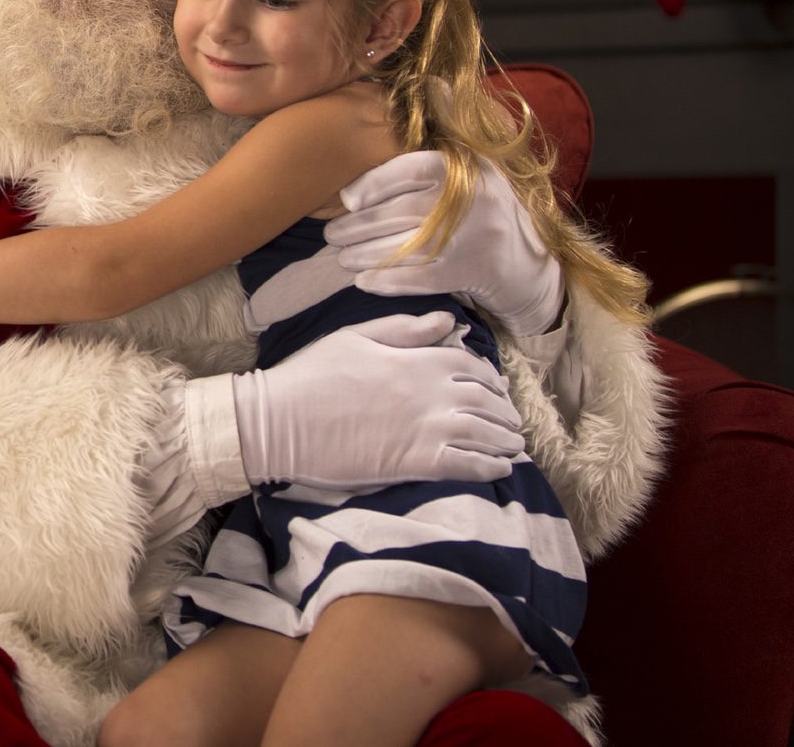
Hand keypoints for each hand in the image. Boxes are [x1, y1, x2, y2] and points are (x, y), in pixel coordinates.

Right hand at [232, 311, 524, 489]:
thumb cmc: (312, 373)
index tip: (495, 388)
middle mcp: (430, 393)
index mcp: (416, 360)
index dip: (489, 377)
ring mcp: (426, 429)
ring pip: (483, 434)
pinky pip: (467, 466)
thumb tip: (449, 321)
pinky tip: (500, 470)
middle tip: (511, 421)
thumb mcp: (356, 336)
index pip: (470, 365)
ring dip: (504, 440)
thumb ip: (406, 328)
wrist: (281, 420)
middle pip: (485, 400)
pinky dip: (490, 468)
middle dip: (503, 411)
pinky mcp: (415, 463)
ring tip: (512, 446)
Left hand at [326, 150, 565, 338]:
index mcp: (468, 169)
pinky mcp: (470, 272)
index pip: (411, 169)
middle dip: (358, 226)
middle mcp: (473, 200)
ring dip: (365, 254)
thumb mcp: (470, 177)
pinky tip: (363, 281)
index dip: (373, 184)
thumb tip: (355, 185)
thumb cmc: (484, 214)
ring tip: (342, 257)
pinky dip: (387, 281)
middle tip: (332, 235)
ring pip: (405, 246)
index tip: (347, 200)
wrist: (531, 265)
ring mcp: (473, 238)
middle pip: (400, 211)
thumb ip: (424, 169)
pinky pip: (418, 279)